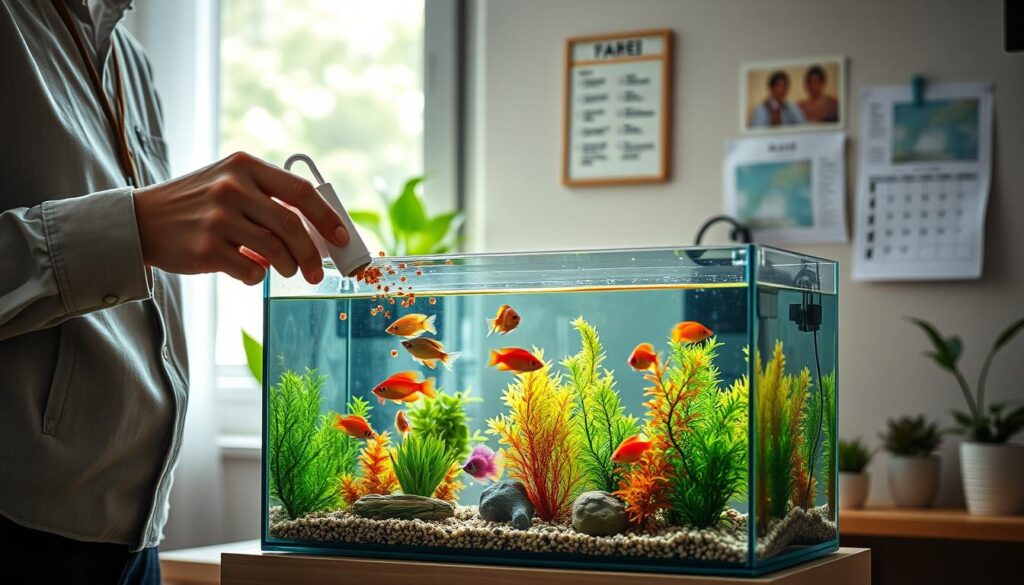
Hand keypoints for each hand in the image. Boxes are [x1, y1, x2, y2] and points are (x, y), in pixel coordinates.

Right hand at [133, 152, 348, 284]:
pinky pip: (249, 270)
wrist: (141, 221)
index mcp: (244, 166)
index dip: (326, 217)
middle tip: (318, 272)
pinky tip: (247, 270)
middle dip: (312, 255)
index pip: (300, 191)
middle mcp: (232, 188)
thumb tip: (317, 231)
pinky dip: (255, 276)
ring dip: (287, 267)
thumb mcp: (229, 183)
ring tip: (286, 271)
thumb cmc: (197, 204)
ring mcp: (217, 218)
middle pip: (291, 226)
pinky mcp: (205, 249)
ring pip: (274, 251)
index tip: (341, 237)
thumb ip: (268, 199)